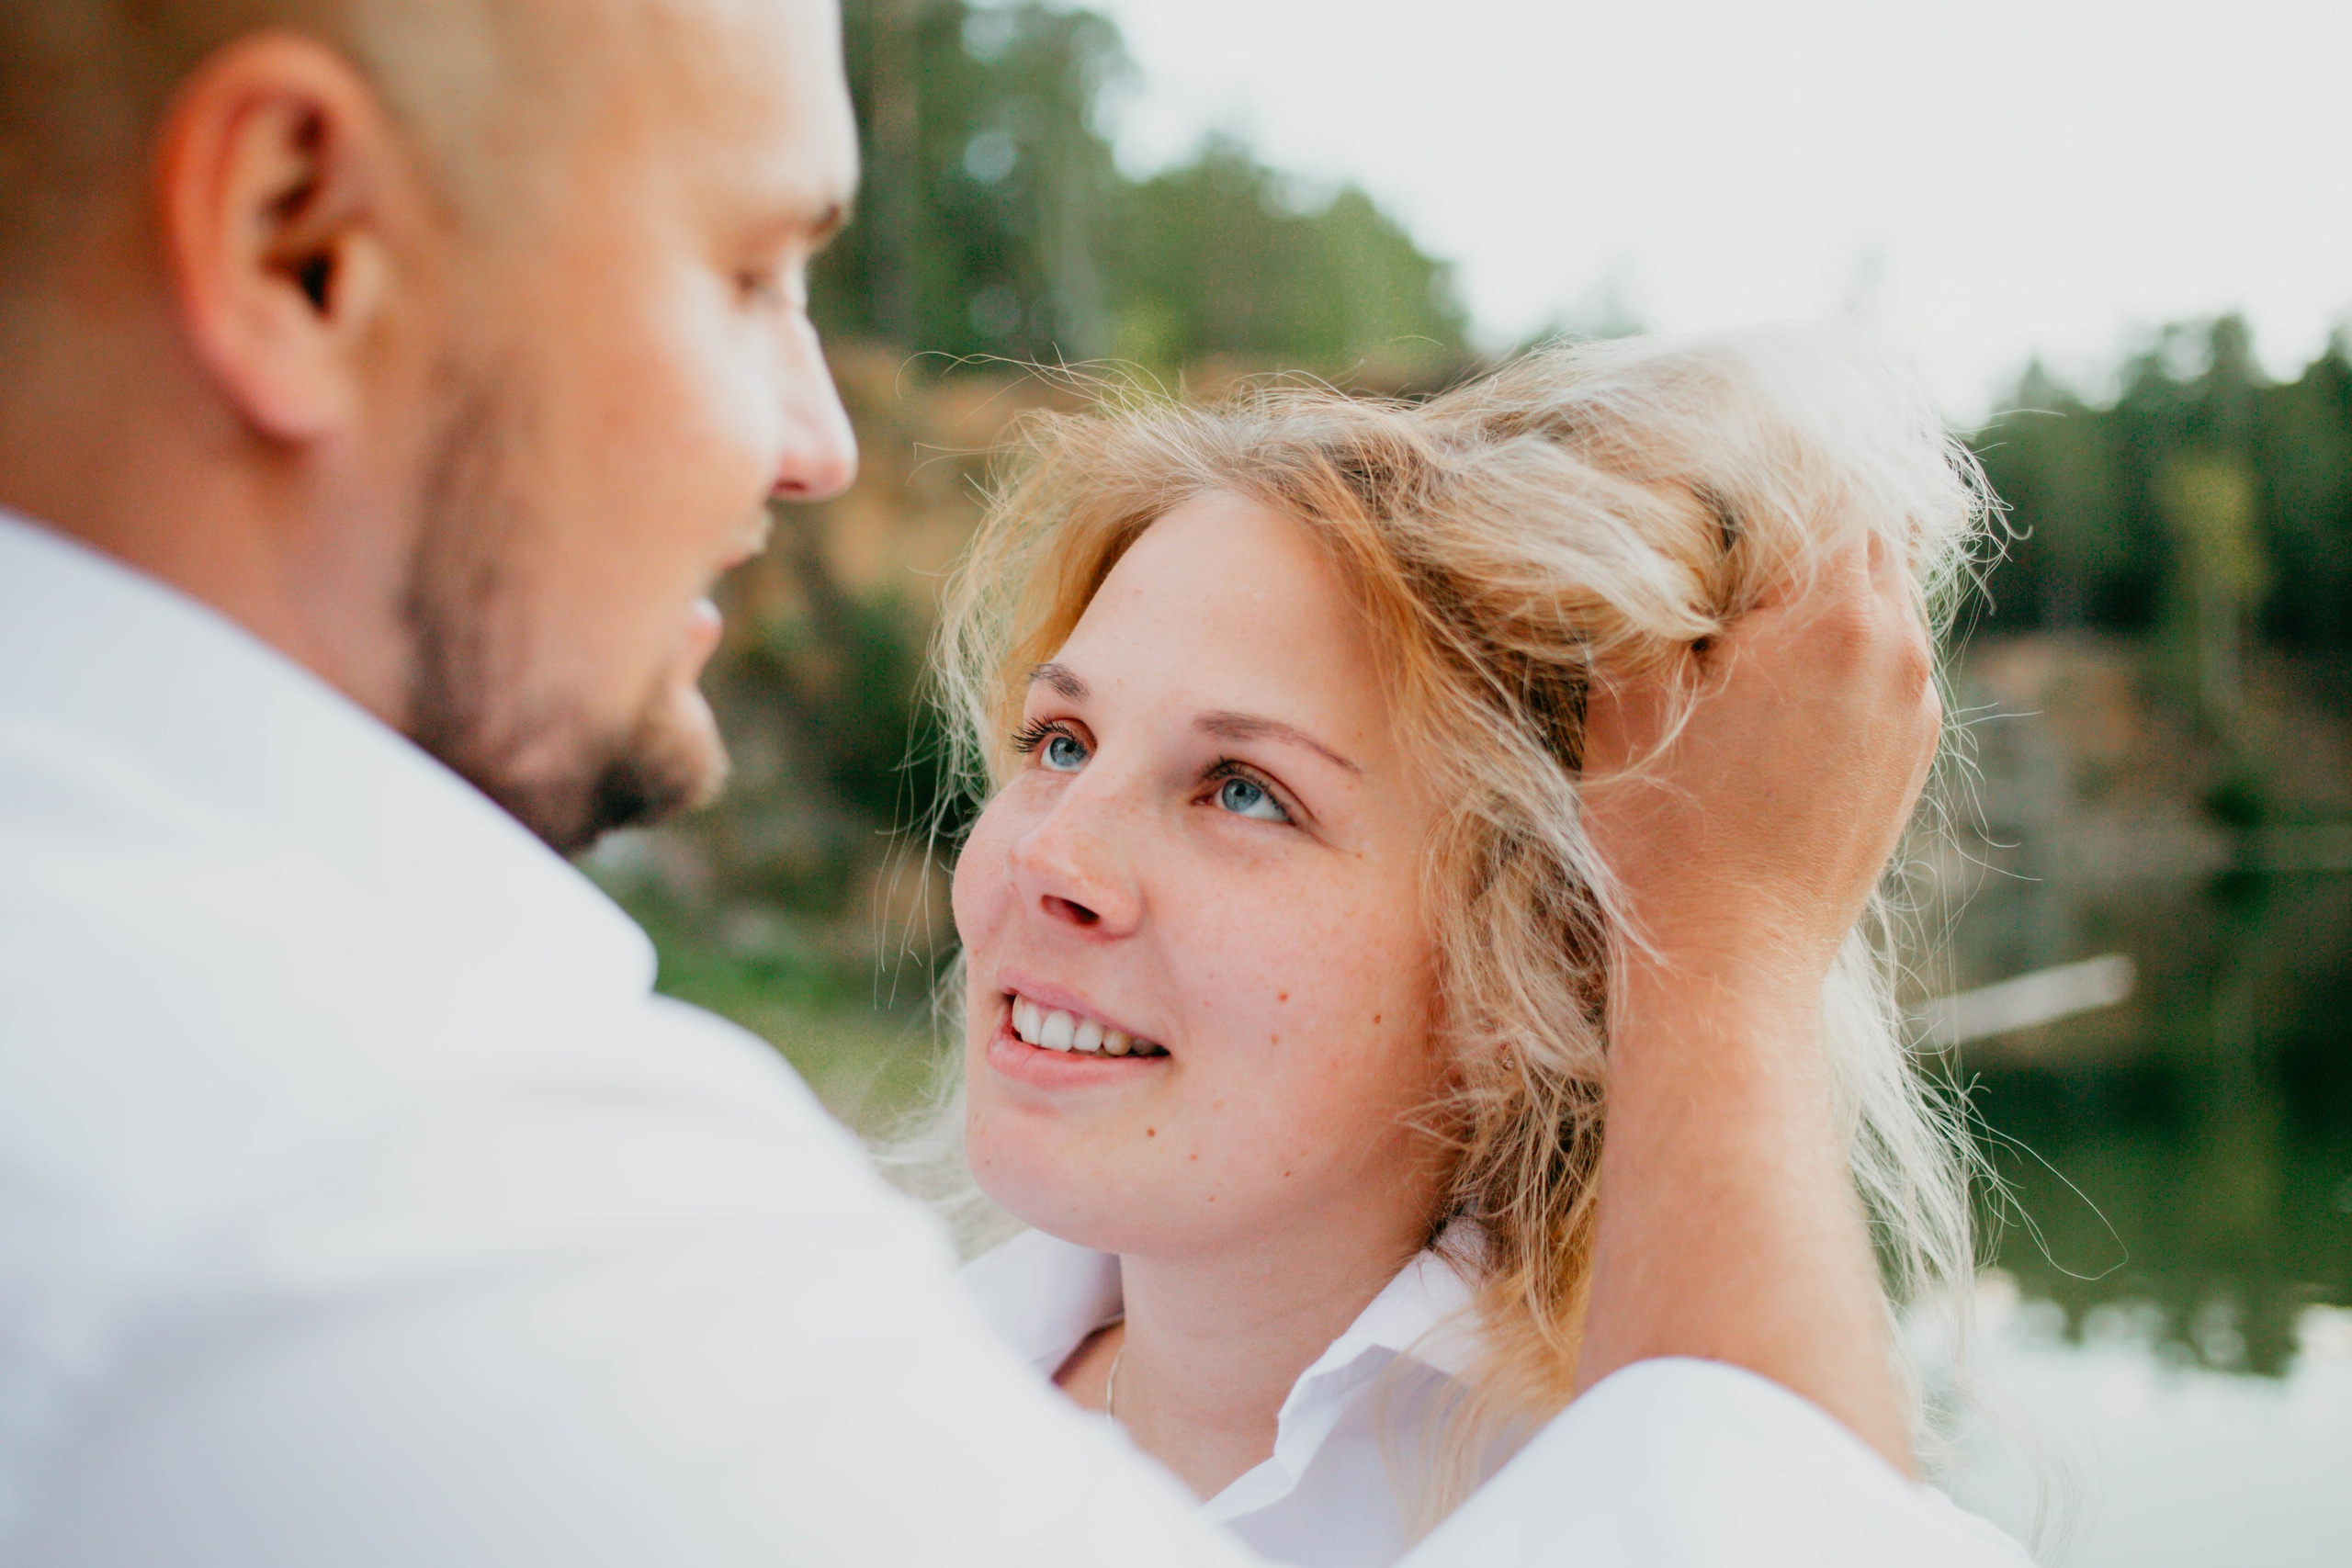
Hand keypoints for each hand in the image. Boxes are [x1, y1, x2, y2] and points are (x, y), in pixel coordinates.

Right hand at [1570, 532, 1936, 1468]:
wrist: (1732, 974)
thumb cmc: (1663, 839)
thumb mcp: (1629, 699)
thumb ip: (1655, 594)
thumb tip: (1657, 517)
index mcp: (1834, 615)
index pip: (1821, 481)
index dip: (1758, 462)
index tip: (1700, 465)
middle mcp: (1898, 648)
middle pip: (1865, 525)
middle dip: (1796, 514)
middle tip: (1716, 523)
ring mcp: (1916, 705)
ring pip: (1880, 589)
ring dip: (1816, 579)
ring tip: (1736, 601)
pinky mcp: (1911, 753)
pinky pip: (1884, 654)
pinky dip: (1834, 638)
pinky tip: (1764, 672)